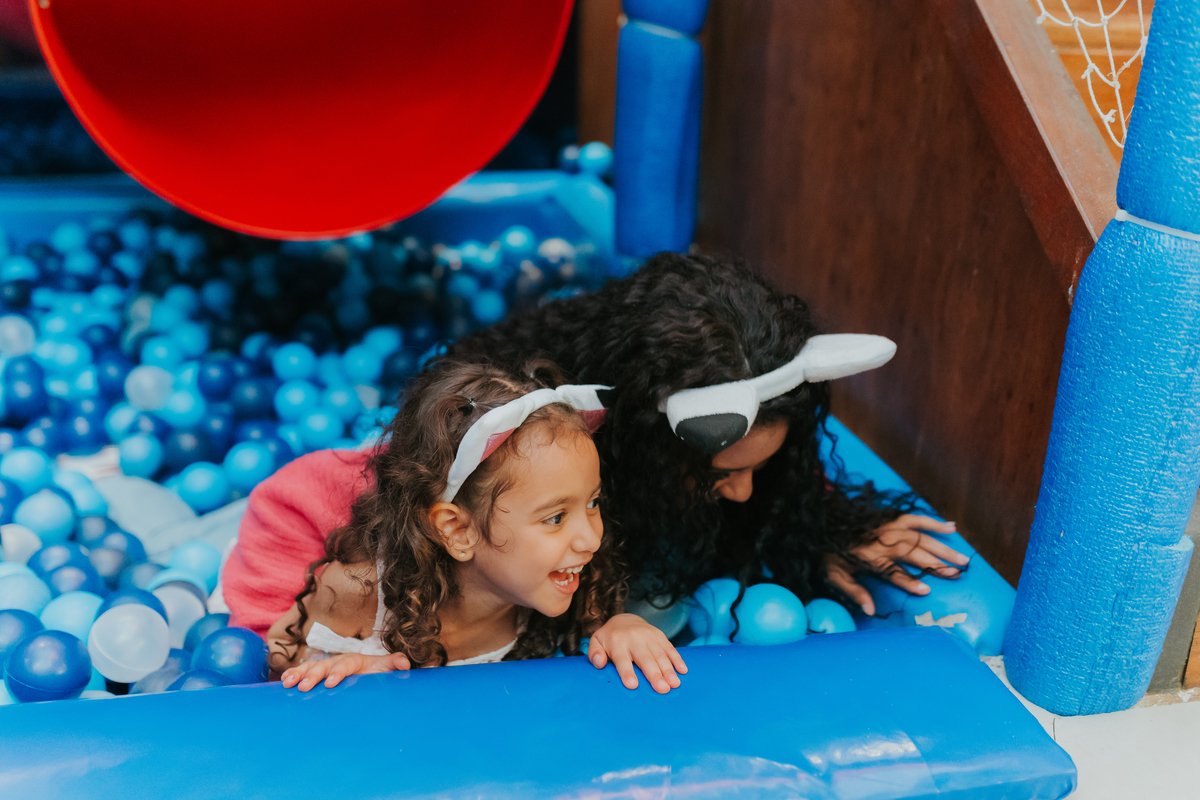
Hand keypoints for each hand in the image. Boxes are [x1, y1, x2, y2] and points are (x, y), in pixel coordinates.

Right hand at [280, 651, 411, 690]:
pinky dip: (293, 676)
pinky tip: (282, 684)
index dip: (337, 673)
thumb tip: (405, 664)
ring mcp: (326, 667)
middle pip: (324, 666)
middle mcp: (338, 662)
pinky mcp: (317, 675)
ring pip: (310, 668)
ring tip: (287, 683)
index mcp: (355, 661)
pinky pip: (303, 673)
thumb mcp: (386, 669)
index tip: (330, 683)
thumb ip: (395, 664)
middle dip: (314, 675)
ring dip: (298, 674)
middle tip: (304, 687)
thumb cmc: (376, 672)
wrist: (368, 672)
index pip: (345, 665)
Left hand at [588, 613, 687, 693]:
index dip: (627, 672)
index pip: (622, 659)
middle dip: (654, 674)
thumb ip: (594, 652)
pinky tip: (683, 670)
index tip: (633, 685)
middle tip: (662, 689)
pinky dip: (677, 659)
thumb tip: (598, 663)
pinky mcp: (660, 636)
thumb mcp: (597, 641)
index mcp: (617, 641)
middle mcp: (635, 638)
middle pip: (645, 658)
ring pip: (660, 654)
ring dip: (668, 670)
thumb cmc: (610, 637)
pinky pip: (670, 648)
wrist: (625, 619)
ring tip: (674, 684)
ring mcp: (649, 636)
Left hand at [825, 515, 969, 615]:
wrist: (820, 521)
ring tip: (962, 559)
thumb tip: (871, 611)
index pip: (893, 572)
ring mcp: (888, 527)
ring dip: (943, 548)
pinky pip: (916, 518)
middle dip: (937, 564)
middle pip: (914, 554)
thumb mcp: (835, 576)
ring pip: (921, 538)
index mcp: (869, 557)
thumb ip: (854, 592)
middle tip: (957, 574)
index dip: (909, 581)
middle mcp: (882, 541)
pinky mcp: (891, 518)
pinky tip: (951, 528)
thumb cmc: (829, 552)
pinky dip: (933, 522)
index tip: (926, 590)